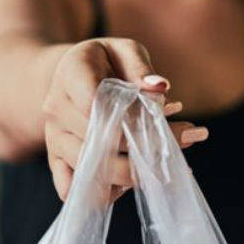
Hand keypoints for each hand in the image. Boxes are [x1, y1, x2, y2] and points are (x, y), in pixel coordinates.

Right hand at [42, 38, 207, 200]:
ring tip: (166, 161)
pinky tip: (132, 181)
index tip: (162, 115)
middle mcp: (56, 107)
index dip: (128, 117)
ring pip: (91, 168)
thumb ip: (141, 66)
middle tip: (189, 136)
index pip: (95, 104)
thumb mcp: (125, 50)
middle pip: (99, 140)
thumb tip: (160, 88)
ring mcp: (54, 136)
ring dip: (133, 171)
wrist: (71, 76)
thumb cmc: (105, 61)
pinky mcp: (57, 159)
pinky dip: (105, 193)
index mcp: (71, 73)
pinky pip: (72, 189)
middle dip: (146, 144)